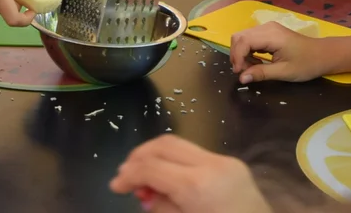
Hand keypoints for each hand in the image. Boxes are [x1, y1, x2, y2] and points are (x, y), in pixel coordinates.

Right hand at [110, 135, 270, 212]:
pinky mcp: (235, 165)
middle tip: (126, 175)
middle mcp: (211, 164)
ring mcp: (226, 162)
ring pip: (181, 145)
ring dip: (158, 156)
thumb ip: (161, 207)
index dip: (128, 174)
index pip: (151, 167)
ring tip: (145, 178)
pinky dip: (177, 163)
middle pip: (165, 144)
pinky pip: (198, 155)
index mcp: (196, 185)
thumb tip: (145, 193)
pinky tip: (170, 180)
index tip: (115, 186)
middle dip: (140, 156)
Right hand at [230, 22, 329, 83]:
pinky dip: (248, 51)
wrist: (324, 54)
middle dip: (237, 55)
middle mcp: (267, 27)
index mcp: (272, 35)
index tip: (240, 73)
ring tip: (252, 68)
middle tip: (244, 72)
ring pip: (243, 37)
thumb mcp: (284, 72)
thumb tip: (242, 78)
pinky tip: (256, 62)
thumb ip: (261, 73)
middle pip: (239, 36)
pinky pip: (251, 38)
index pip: (243, 41)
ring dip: (242, 53)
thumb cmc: (307, 64)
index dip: (237, 57)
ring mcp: (268, 28)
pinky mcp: (269, 32)